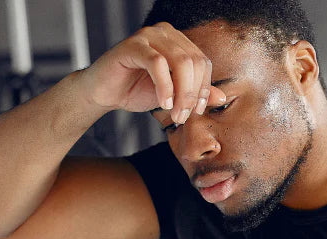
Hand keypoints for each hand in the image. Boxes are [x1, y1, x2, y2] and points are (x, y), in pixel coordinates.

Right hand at [78, 22, 226, 123]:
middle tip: (183, 117)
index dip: (204, 88)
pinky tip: (162, 103)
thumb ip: (195, 93)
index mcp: (177, 41)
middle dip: (192, 94)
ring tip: (174, 113)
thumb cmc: (136, 91)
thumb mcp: (172, 95)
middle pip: (194, 62)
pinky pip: (157, 63)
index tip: (197, 111)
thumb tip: (222, 97)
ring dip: (180, 93)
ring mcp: (148, 35)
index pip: (203, 62)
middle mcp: (165, 32)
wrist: (103, 93)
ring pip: (179, 62)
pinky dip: (164, 86)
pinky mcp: (132, 45)